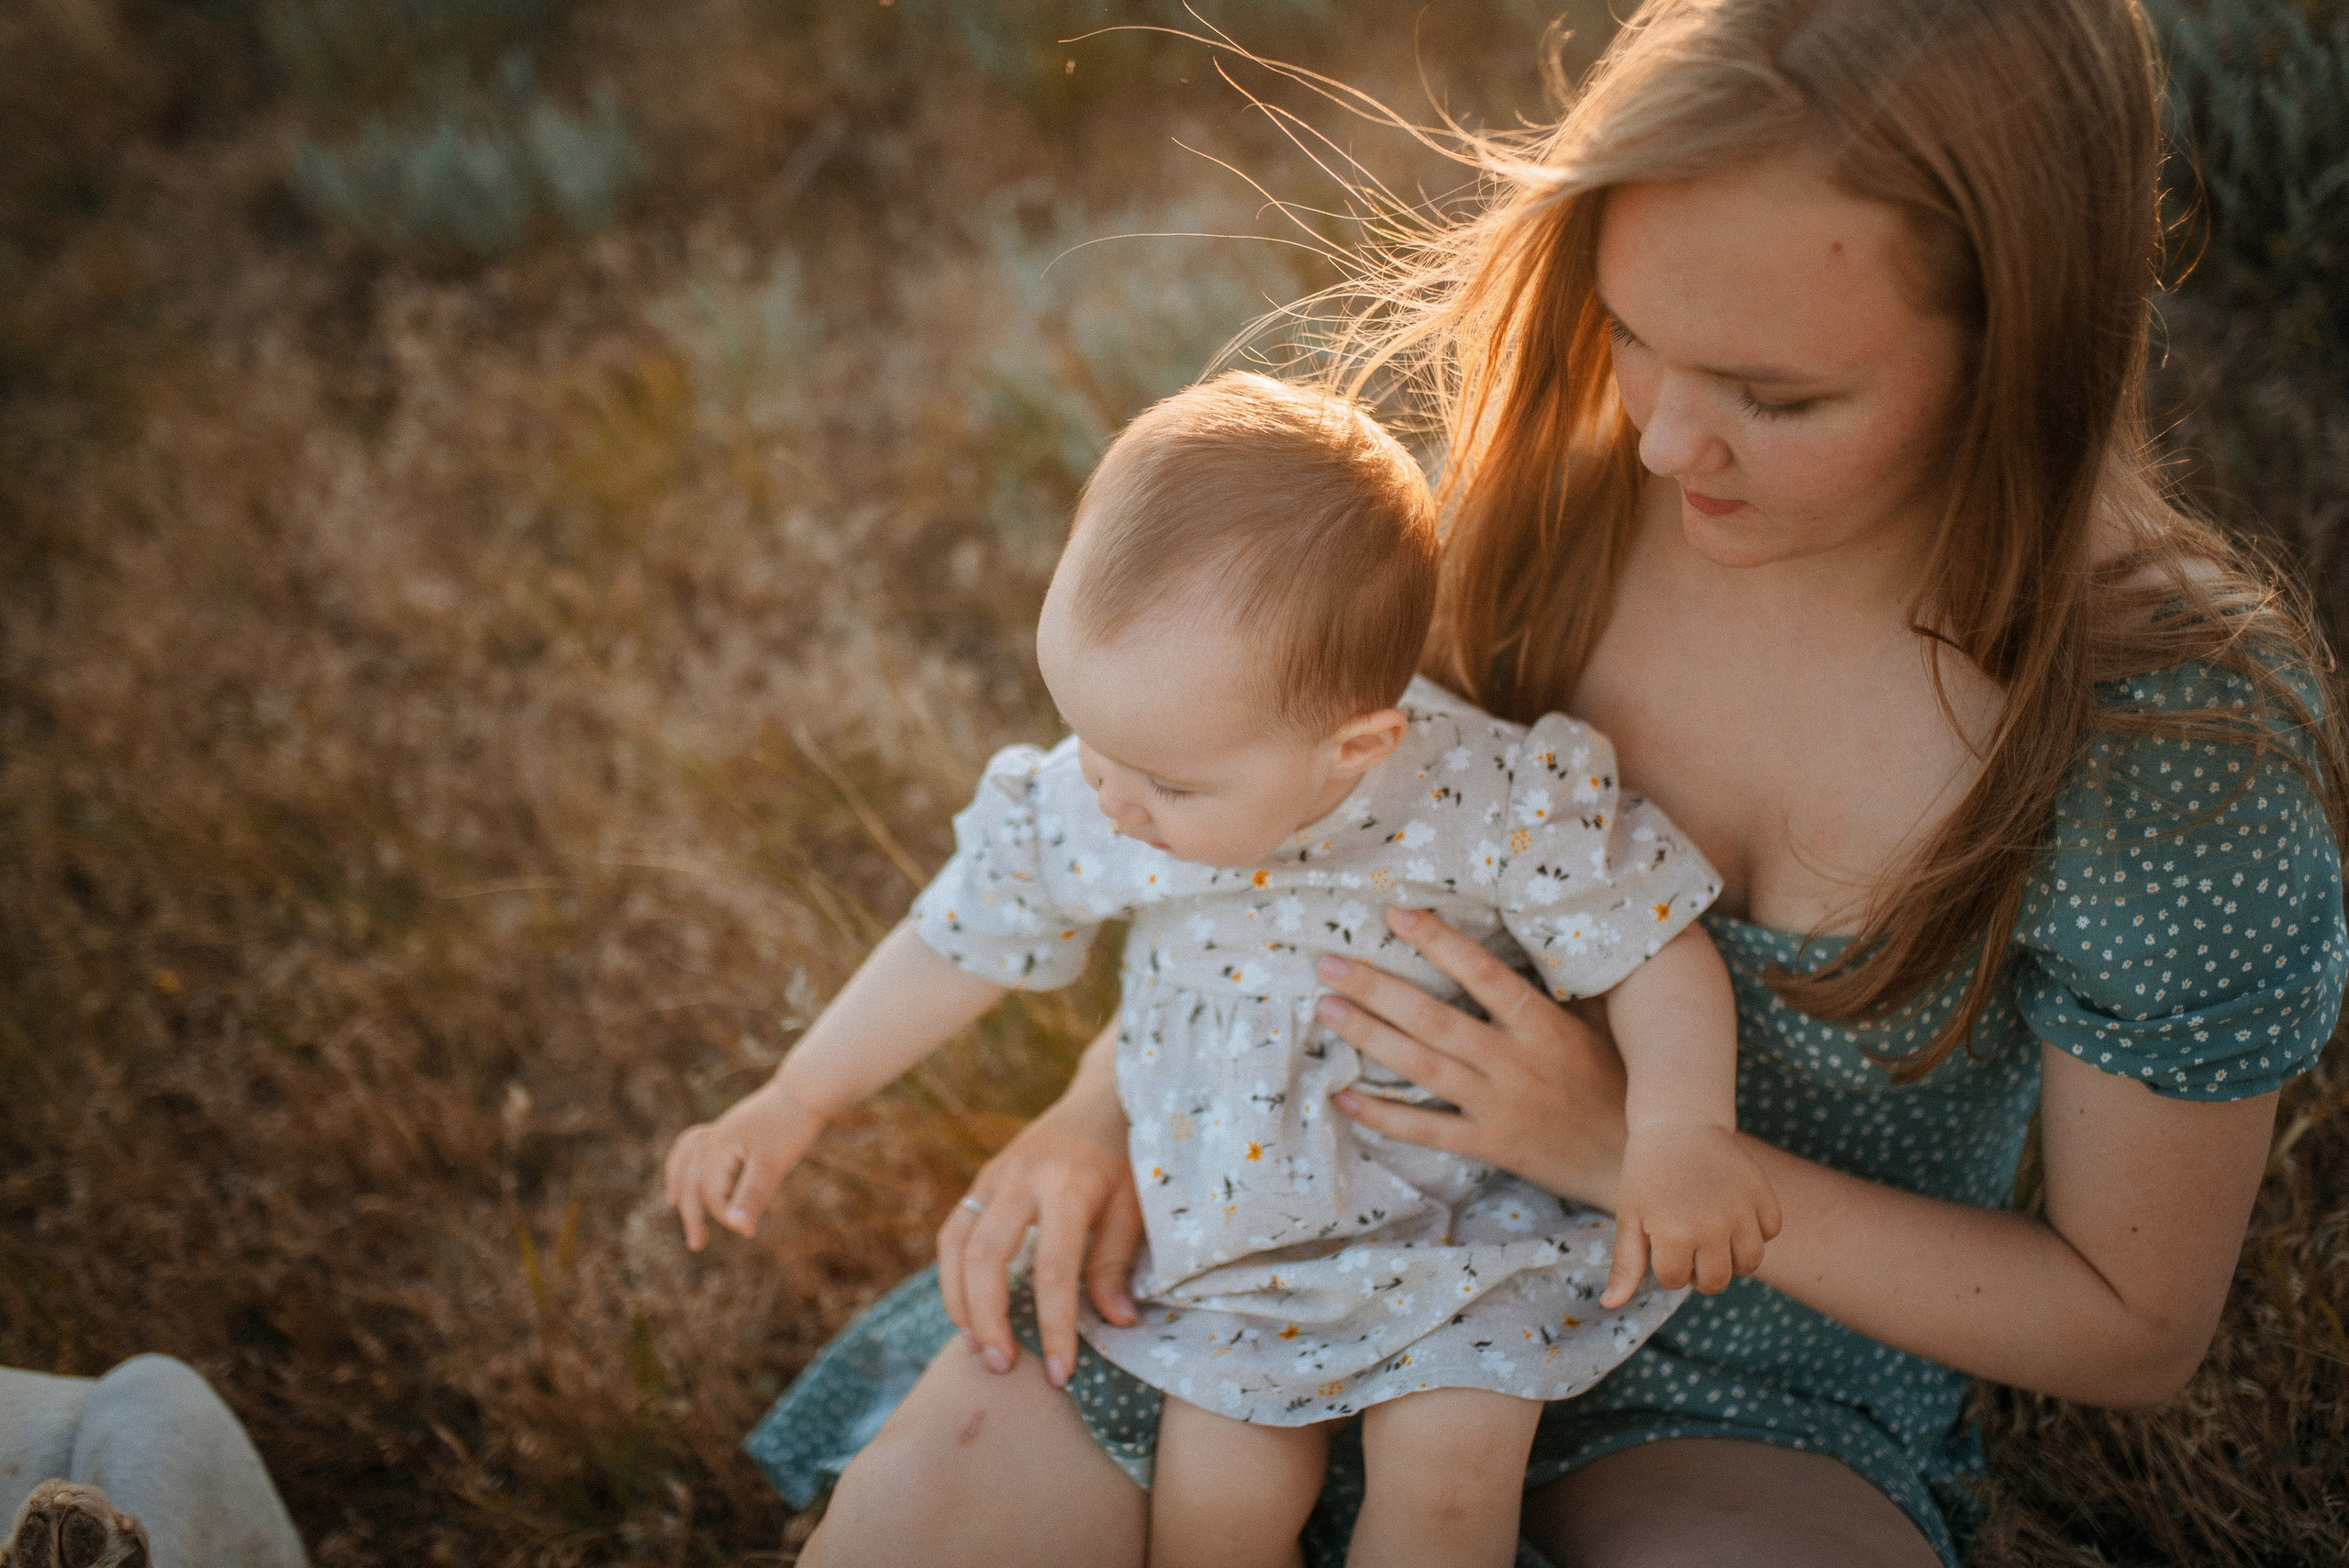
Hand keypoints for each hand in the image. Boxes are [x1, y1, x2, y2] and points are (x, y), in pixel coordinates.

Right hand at [664, 1080, 827, 1250]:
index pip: (712, 1196)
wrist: (809, 1089)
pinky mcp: (735, 1127)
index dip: (728, 1217)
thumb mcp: (773, 1165)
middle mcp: (714, 1139)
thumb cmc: (791, 1126)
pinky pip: (701, 1142)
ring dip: (682, 1182)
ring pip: (690, 1159)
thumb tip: (737, 1228)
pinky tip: (699, 1167)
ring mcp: (723, 1131)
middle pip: (692, 1181)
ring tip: (673, 1202)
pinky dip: (694, 1157)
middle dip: (693, 1213)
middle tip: (696, 1246)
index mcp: (718, 1149)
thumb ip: (753, 1196)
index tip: (750, 1232)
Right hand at [936, 1027, 1142, 1387]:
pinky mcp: (983, 1177)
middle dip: (989, 1319)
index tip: (1059, 1372)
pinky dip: (952, 1275)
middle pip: (987, 1257)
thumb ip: (1116, 1263)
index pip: (1055, 1270)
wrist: (1104, 1097)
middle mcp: (1023, 1177)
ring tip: (977, 1346)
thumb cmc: (1129, 1155)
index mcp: (1070, 1185)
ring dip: (959, 1301)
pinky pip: (953, 1231)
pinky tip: (967, 1310)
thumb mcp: (1136, 1205)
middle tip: (1003, 1366)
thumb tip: (1117, 1323)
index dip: (1055, 1327)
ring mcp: (996, 1174)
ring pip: (956, 1244)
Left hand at [1314, 906, 1630, 1209]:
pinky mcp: (1490, 1146)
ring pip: (1421, 1068)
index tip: (1395, 914)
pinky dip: (1381, 1115)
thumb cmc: (1621, 1083)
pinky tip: (1341, 1097)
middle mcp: (1517, 1064)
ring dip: (1369, 1036)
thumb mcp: (1599, 1025)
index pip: (1485, 975)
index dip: (1439, 943)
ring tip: (1326, 1008)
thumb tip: (1536, 927)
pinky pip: (1426, 1129)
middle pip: (1434, 1020)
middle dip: (1376, 988)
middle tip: (1328, 963)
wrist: (1637, 1164)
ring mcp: (1499, 1107)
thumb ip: (1562, 984)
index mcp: (1546, 1027)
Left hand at [1601, 1120, 1782, 1306]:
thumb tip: (1610, 1306)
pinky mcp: (1762, 1193)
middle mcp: (1713, 1226)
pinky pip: (1771, 1232)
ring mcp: (1741, 1209)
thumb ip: (1626, 1265)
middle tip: (1688, 1245)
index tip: (1660, 1240)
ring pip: (1750, 1264)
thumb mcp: (1629, 1216)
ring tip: (1714, 1237)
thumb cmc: (1646, 1173)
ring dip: (1732, 1259)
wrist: (1677, 1123)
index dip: (1666, 1265)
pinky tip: (1735, 1215)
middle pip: (1716, 1282)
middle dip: (1699, 1273)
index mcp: (1674, 1234)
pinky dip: (1757, 1231)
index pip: (1676, 1281)